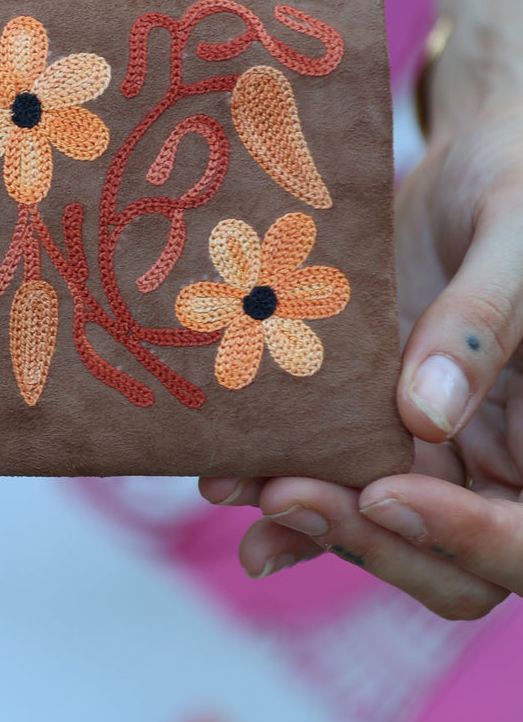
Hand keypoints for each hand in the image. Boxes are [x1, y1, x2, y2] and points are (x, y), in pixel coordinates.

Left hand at [200, 100, 522, 619]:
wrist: (477, 157)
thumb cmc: (519, 181)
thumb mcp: (517, 236)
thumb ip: (483, 324)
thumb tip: (424, 416)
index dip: (464, 537)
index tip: (386, 494)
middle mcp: (504, 466)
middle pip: (452, 563)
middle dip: (371, 543)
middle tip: (290, 496)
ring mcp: (441, 454)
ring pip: (383, 531)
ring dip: (312, 524)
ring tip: (239, 490)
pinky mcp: (379, 428)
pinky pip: (338, 480)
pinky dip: (286, 492)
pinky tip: (227, 479)